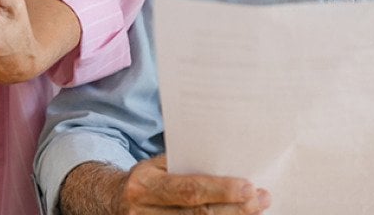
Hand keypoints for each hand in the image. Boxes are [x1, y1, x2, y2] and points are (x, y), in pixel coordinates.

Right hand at [120, 156, 269, 213]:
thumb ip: (184, 165)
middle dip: (235, 209)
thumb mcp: (156, 166)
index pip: (188, 189)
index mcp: (144, 186)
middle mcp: (143, 213)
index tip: (249, 186)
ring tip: (256, 211)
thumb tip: (227, 163)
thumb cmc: (146, 179)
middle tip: (262, 199)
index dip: (220, 190)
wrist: (111, 202)